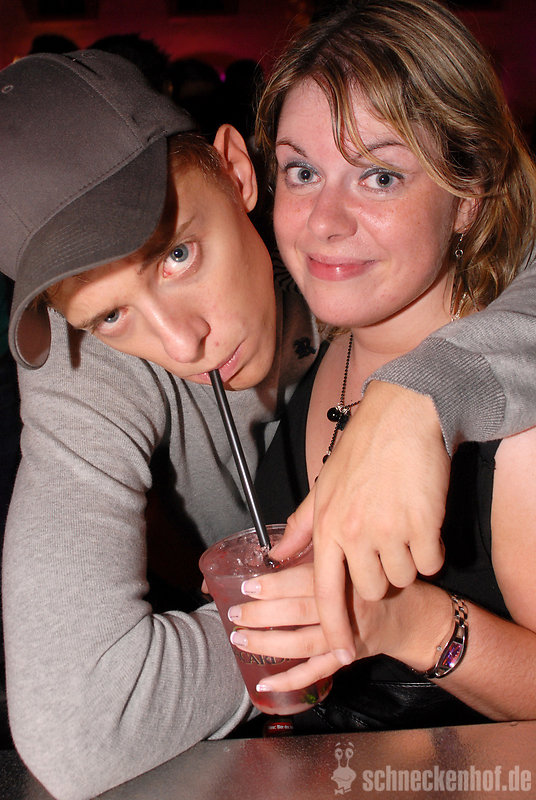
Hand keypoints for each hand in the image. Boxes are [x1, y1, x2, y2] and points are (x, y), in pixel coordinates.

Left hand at [229, 563, 451, 692]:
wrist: (415, 613)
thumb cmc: (377, 575)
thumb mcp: (352, 550)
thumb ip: (314, 544)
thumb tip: (274, 547)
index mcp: (349, 575)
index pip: (308, 581)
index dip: (276, 586)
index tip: (248, 586)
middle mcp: (349, 606)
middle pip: (301, 613)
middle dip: (263, 615)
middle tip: (235, 613)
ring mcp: (350, 636)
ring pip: (304, 644)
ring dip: (269, 644)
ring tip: (240, 639)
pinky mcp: (350, 657)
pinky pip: (318, 673)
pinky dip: (290, 680)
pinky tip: (265, 681)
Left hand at [273, 381, 448, 664]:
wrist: (403, 415)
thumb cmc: (362, 448)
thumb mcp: (323, 485)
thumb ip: (301, 525)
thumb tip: (275, 554)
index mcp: (328, 526)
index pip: (325, 590)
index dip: (334, 626)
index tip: (341, 651)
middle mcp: (356, 533)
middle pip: (371, 589)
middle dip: (380, 578)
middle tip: (384, 549)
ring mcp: (390, 530)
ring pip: (403, 577)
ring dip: (407, 561)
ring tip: (402, 528)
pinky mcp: (424, 525)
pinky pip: (431, 562)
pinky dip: (431, 551)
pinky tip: (423, 524)